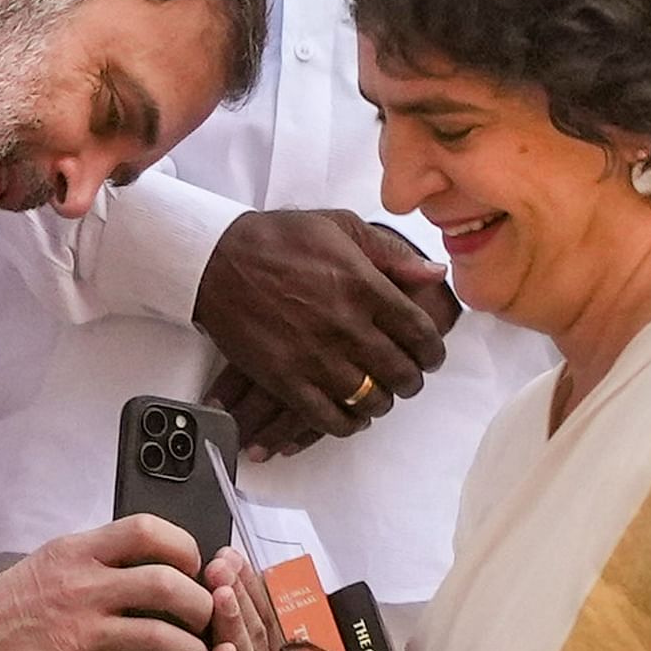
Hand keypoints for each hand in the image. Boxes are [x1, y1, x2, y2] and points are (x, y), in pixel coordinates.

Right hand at [0, 515, 217, 650]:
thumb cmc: (12, 604)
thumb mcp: (55, 561)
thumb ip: (103, 559)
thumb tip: (162, 565)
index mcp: (79, 551)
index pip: (147, 530)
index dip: (183, 547)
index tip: (192, 567)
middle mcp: (83, 586)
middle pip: (167, 584)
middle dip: (201, 605)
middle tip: (205, 619)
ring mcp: (82, 633)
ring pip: (164, 637)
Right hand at [195, 210, 450, 451]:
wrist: (216, 259)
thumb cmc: (277, 240)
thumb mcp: (339, 227)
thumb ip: (390, 254)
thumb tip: (434, 274)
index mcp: (364, 286)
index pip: (419, 332)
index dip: (432, 351)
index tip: (430, 356)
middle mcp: (346, 325)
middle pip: (400, 371)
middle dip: (411, 380)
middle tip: (408, 378)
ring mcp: (315, 356)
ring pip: (370, 399)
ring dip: (381, 402)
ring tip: (379, 396)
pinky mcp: (285, 379)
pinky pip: (329, 418)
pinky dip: (347, 423)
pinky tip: (350, 415)